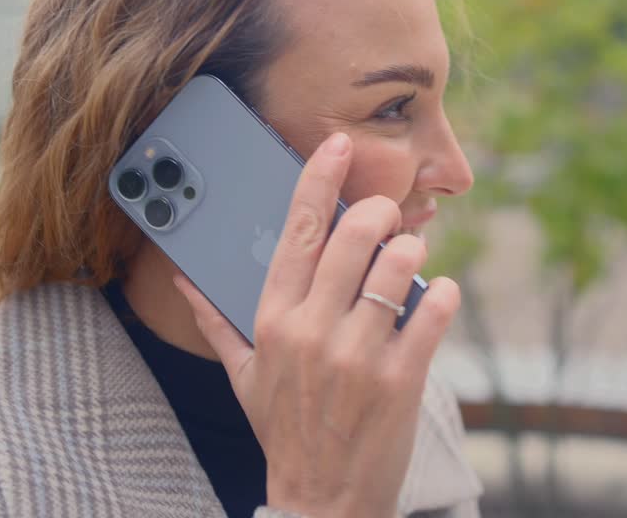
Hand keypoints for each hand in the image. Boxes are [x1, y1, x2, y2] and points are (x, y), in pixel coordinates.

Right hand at [175, 132, 459, 517]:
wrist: (322, 501)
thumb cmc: (284, 430)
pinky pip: (433, 312)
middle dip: (378, 212)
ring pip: (396, 268)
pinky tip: (438, 293)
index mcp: (272, 322)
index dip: (318, 181)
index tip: (337, 145)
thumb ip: (216, 321)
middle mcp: (312, 332)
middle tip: (387, 215)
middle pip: (352, 238)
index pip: (295, 233)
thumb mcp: (242, 376)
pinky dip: (442, 293)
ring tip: (410, 254)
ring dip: (411, 250)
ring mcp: (358, 357)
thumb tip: (184, 278)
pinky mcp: (401, 381)